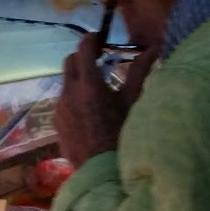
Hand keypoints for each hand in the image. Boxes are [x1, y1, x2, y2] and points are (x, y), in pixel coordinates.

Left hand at [56, 32, 159, 167]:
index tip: (100, 40)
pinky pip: (63, 102)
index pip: (83, 49)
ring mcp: (59, 109)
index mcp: (88, 85)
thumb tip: (153, 48)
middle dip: (83, 57)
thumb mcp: (132, 101)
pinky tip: (89, 110)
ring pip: (65, 83)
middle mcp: (68, 94)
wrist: (102, 171)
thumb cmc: (122, 135)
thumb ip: (139, 71)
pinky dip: (74, 98)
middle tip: (99, 61)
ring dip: (78, 79)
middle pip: (69, 62)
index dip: (91, 40)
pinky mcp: (56, 122)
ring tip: (97, 89)